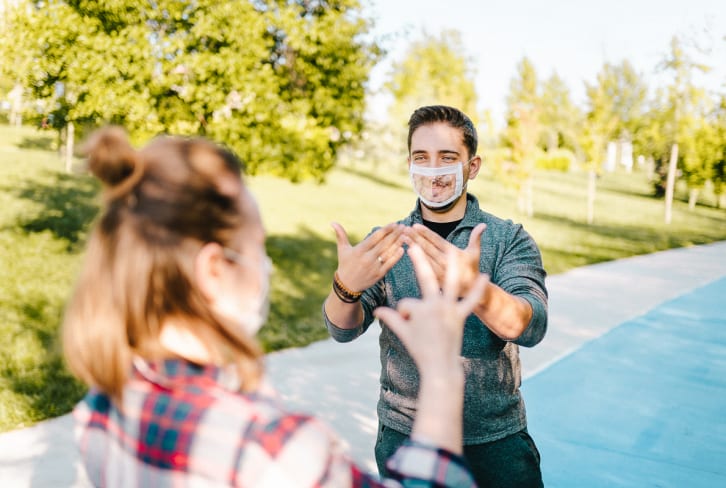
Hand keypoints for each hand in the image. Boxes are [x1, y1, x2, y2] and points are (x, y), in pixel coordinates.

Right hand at [331, 222, 405, 292]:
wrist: (347, 286)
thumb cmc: (345, 264)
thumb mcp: (342, 250)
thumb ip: (340, 235)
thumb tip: (332, 222)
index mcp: (359, 250)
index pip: (375, 237)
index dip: (386, 230)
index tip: (394, 223)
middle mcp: (367, 258)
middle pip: (384, 244)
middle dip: (394, 234)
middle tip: (404, 226)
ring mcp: (374, 267)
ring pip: (388, 253)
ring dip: (398, 243)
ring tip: (406, 235)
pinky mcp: (379, 275)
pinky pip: (390, 264)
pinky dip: (397, 256)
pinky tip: (403, 248)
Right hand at [373, 245, 488, 373]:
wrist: (440, 366)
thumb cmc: (419, 350)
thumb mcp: (403, 333)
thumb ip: (390, 319)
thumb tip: (376, 311)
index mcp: (419, 309)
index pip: (407, 303)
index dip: (404, 315)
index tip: (408, 327)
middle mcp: (435, 305)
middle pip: (425, 278)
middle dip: (418, 260)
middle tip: (413, 246)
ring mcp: (449, 310)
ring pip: (451, 283)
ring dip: (453, 266)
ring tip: (453, 250)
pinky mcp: (461, 316)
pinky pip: (471, 301)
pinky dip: (478, 290)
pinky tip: (485, 276)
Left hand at [404, 223, 485, 294]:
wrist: (471, 291)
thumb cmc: (472, 268)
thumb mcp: (475, 253)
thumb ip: (476, 238)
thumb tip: (483, 224)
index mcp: (453, 253)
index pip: (436, 241)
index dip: (425, 233)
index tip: (415, 225)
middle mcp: (444, 262)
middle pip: (427, 248)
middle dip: (415, 237)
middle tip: (404, 229)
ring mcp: (438, 271)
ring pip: (423, 257)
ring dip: (412, 247)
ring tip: (403, 237)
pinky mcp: (434, 279)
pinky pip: (422, 267)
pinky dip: (414, 259)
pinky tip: (406, 251)